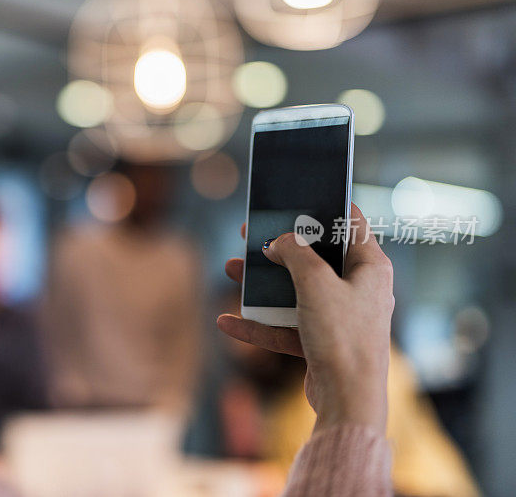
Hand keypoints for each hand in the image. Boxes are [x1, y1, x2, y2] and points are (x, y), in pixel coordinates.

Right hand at [218, 204, 394, 433]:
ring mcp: (339, 316)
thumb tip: (279, 241)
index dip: (324, 207)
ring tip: (231, 269)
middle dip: (280, 246)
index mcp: (370, 266)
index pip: (351, 222)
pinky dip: (259, 323)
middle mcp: (358, 288)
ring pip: (295, 290)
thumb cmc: (343, 337)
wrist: (347, 401)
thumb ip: (294, 252)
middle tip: (251, 233)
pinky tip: (228, 321)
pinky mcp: (322, 340)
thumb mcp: (315, 282)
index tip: (297, 197)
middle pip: (314, 257)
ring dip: (262, 283)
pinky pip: (286, 325)